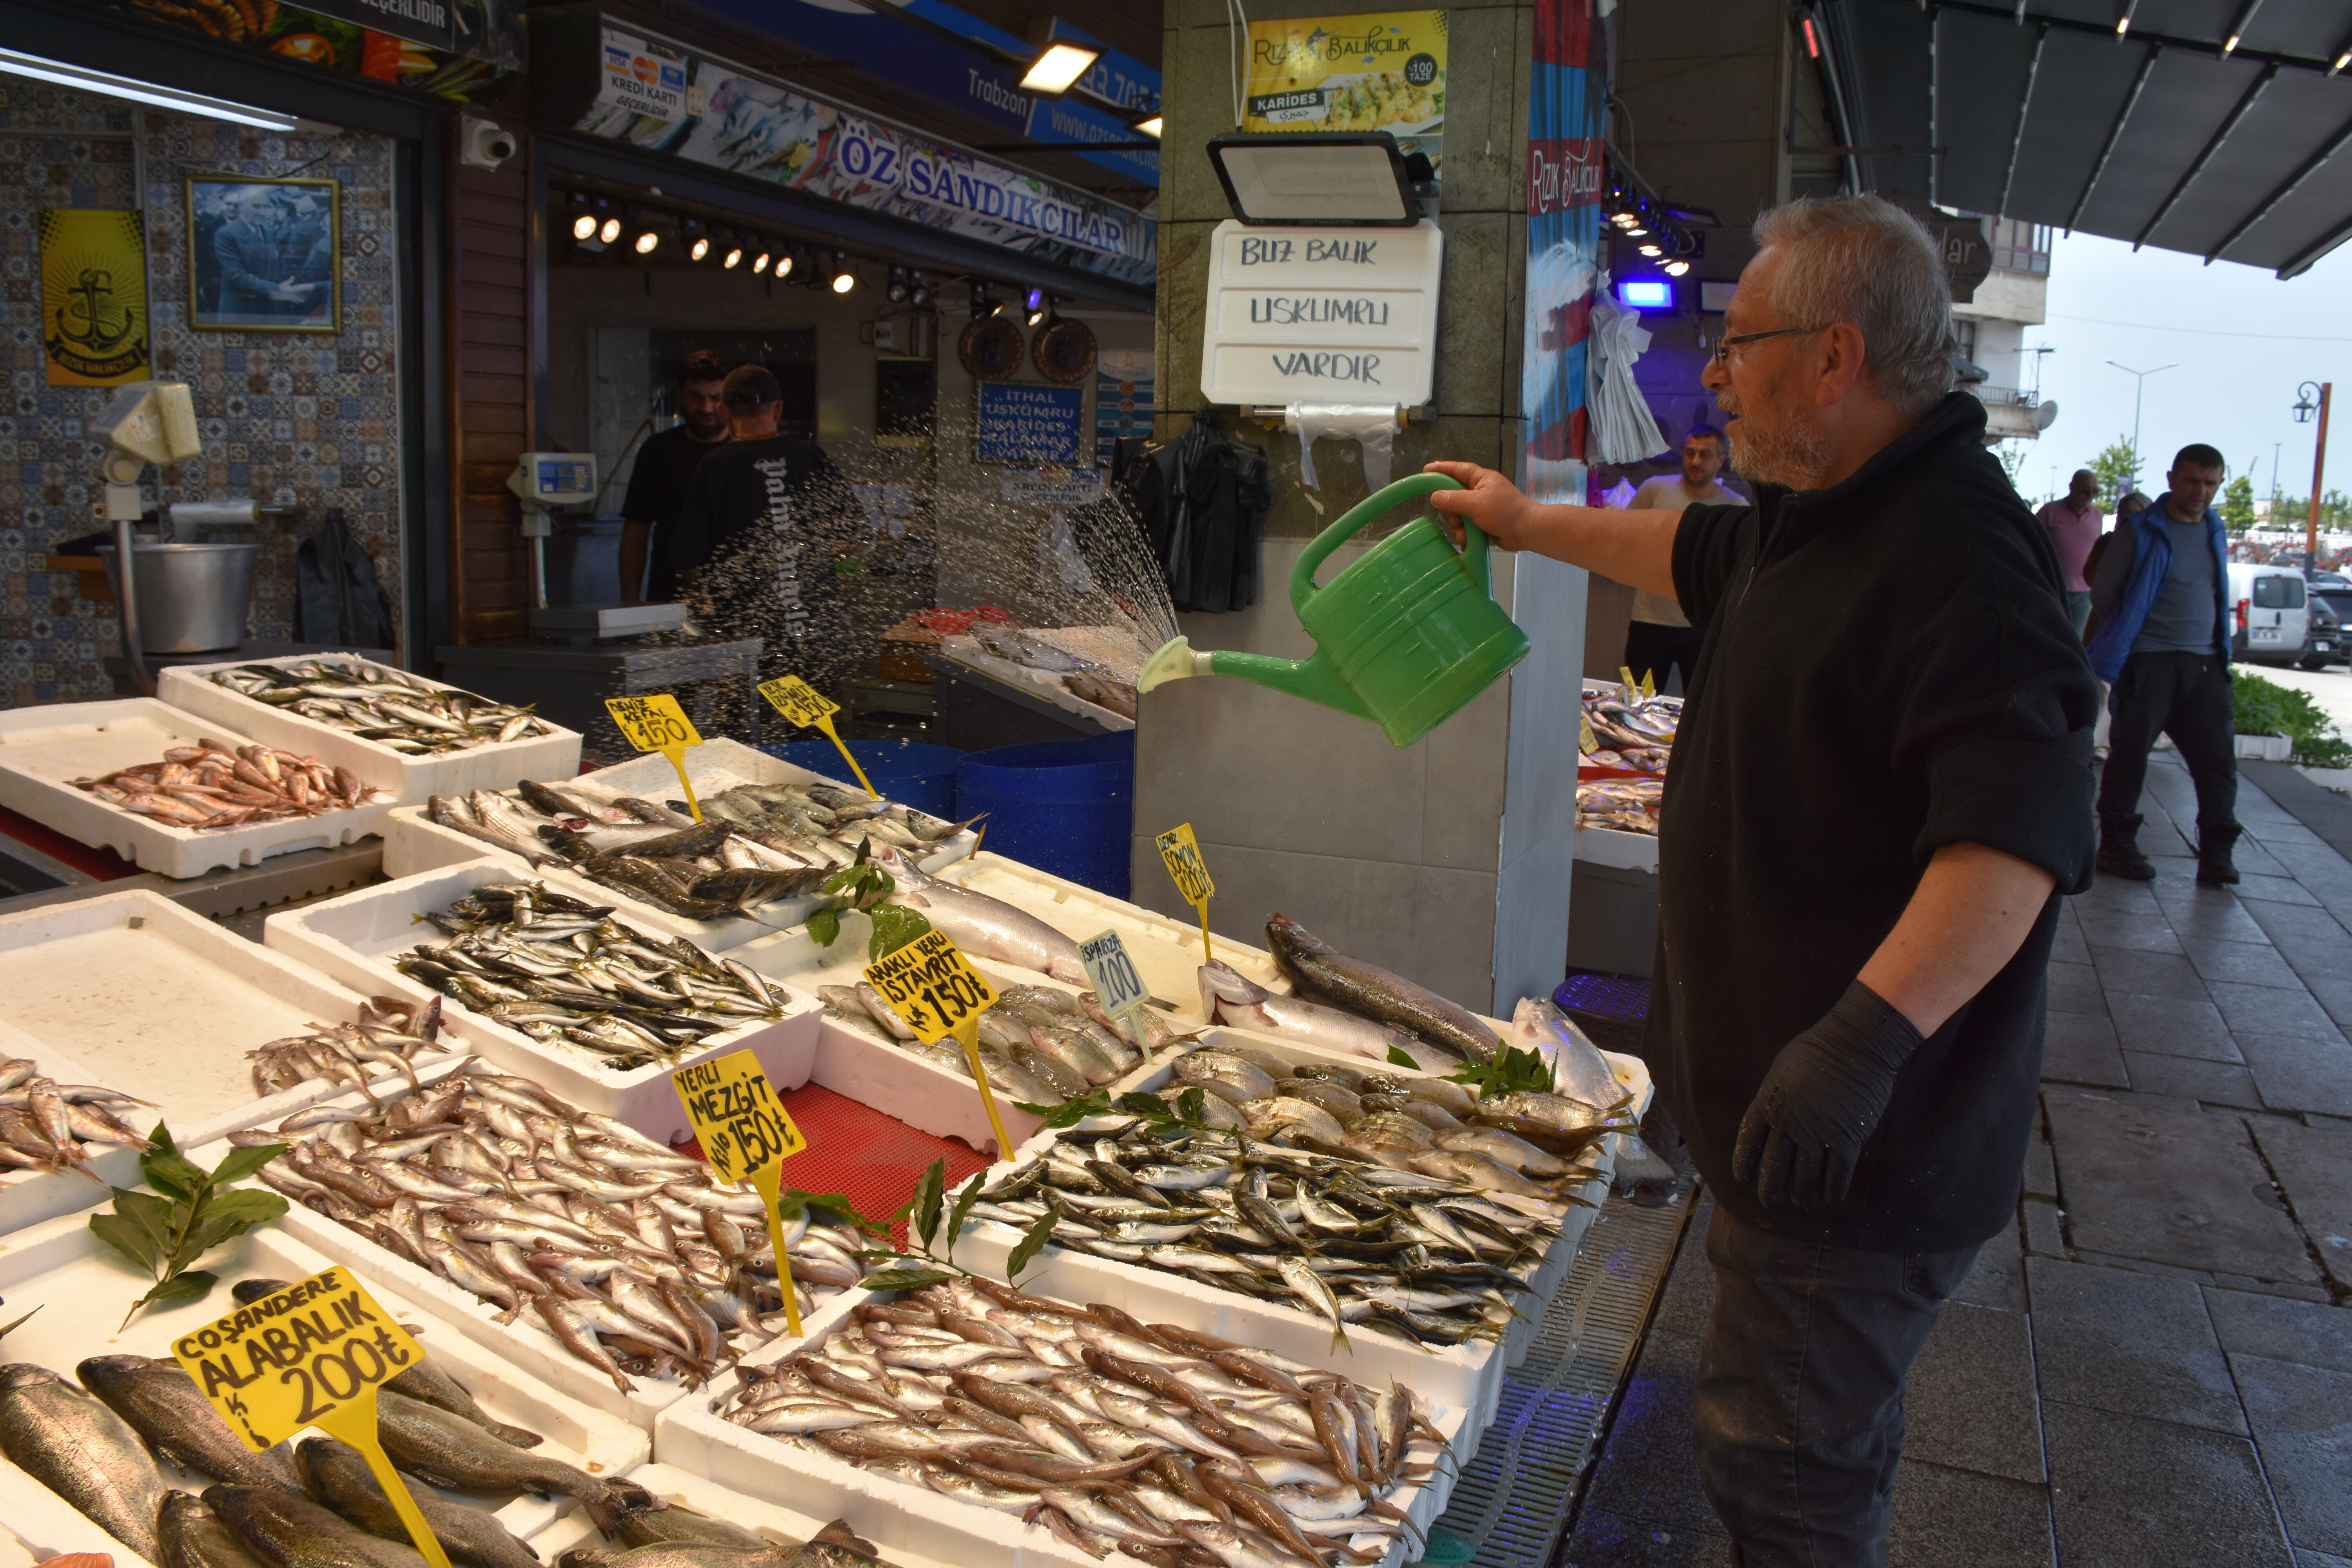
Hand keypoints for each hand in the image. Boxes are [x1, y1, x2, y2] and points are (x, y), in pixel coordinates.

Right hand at [1422, 462, 1538, 550]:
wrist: (1526, 531)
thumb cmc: (1504, 512)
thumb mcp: (1476, 503)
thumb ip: (1453, 499)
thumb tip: (1434, 497)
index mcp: (1481, 479)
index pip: (1457, 469)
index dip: (1441, 469)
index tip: (1425, 471)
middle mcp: (1480, 490)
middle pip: (1453, 495)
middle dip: (1450, 509)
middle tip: (1453, 518)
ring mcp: (1481, 507)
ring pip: (1457, 513)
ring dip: (1457, 525)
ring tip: (1464, 533)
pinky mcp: (1482, 522)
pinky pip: (1465, 526)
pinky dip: (1464, 533)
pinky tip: (1467, 540)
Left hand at [1732, 980, 1924, 1207]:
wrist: (1856, 1043)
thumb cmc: (1818, 1050)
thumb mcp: (1781, 1071)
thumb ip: (1773, 1098)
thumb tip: (1770, 1120)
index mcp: (1768, 1104)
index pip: (1749, 1143)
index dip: (1745, 1164)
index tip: (1743, 1178)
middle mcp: (1789, 1123)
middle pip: (1774, 1168)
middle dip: (1770, 1190)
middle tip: (1771, 1202)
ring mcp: (1817, 1134)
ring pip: (1805, 1178)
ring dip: (1802, 1194)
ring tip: (1800, 1201)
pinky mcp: (1846, 1139)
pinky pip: (1837, 1175)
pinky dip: (1832, 1190)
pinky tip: (1830, 1197)